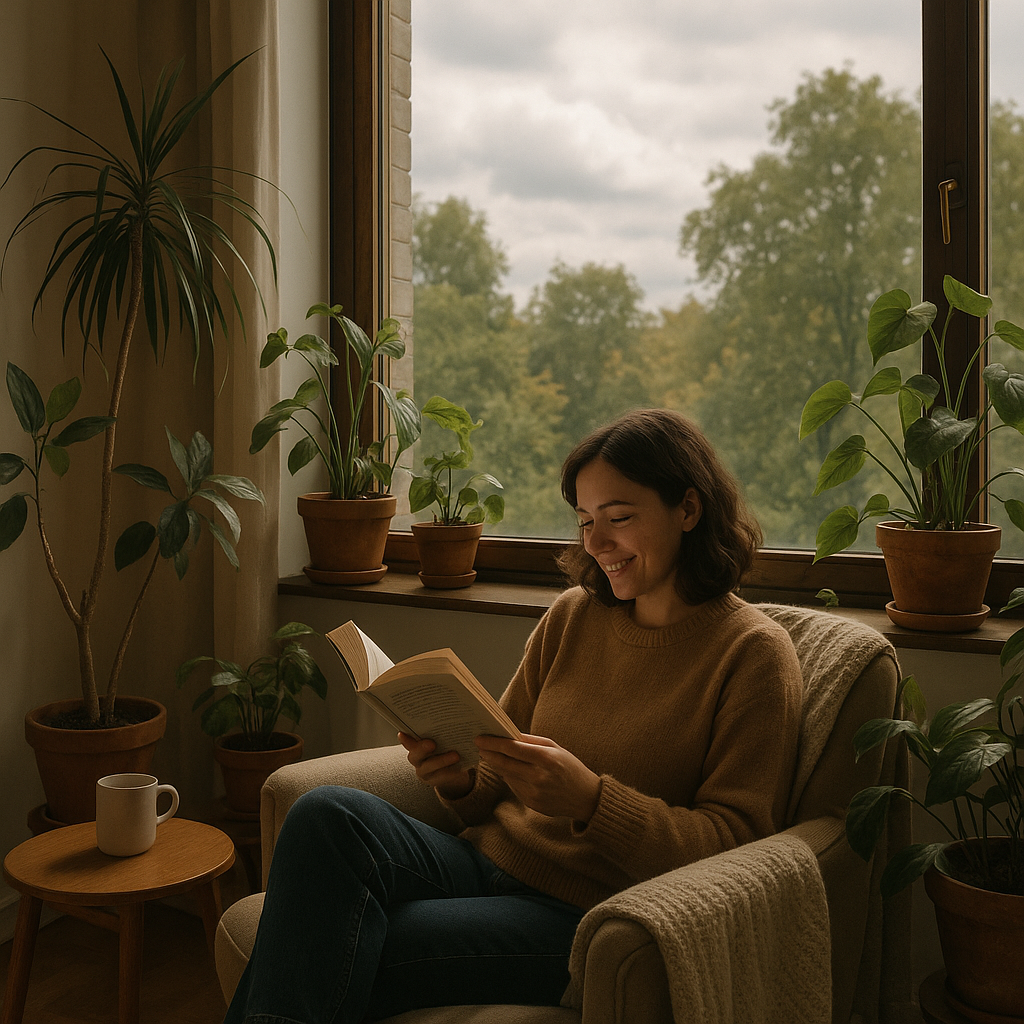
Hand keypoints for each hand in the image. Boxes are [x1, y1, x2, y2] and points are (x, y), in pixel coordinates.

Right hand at [399, 733, 473, 799]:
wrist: (456, 769)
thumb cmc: (448, 747)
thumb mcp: (445, 737)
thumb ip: (442, 731)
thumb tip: (452, 717)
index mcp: (417, 745)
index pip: (408, 741)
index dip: (405, 739)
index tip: (402, 734)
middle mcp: (418, 759)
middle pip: (415, 755)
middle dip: (422, 748)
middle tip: (432, 743)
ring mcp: (425, 772)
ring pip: (429, 767)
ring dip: (442, 761)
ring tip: (456, 755)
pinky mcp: (436, 781)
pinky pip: (441, 778)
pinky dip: (451, 773)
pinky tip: (460, 768)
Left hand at [475, 733, 600, 821]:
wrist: (586, 798)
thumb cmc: (570, 767)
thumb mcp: (556, 748)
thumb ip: (532, 741)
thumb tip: (509, 734)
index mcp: (547, 759)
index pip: (514, 749)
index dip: (494, 743)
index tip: (480, 738)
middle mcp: (539, 777)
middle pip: (506, 764)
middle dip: (489, 754)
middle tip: (479, 746)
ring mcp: (535, 793)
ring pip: (507, 776)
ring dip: (497, 765)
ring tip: (489, 755)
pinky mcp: (532, 804)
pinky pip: (513, 787)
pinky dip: (508, 777)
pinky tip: (507, 769)